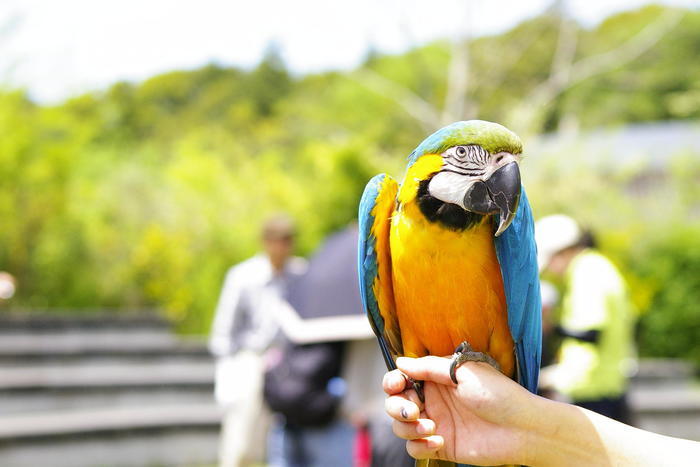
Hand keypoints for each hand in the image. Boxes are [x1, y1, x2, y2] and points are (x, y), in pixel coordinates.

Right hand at [383, 356, 536, 465]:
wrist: (522, 430)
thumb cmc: (498, 395)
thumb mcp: (463, 372)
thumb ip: (429, 367)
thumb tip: (400, 361)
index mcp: (437, 379)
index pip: (402, 378)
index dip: (393, 381)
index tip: (397, 385)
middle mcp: (433, 400)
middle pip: (395, 403)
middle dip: (397, 407)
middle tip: (414, 410)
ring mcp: (436, 423)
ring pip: (401, 426)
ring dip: (408, 427)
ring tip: (431, 427)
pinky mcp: (441, 446)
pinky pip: (414, 448)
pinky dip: (420, 446)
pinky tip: (438, 441)